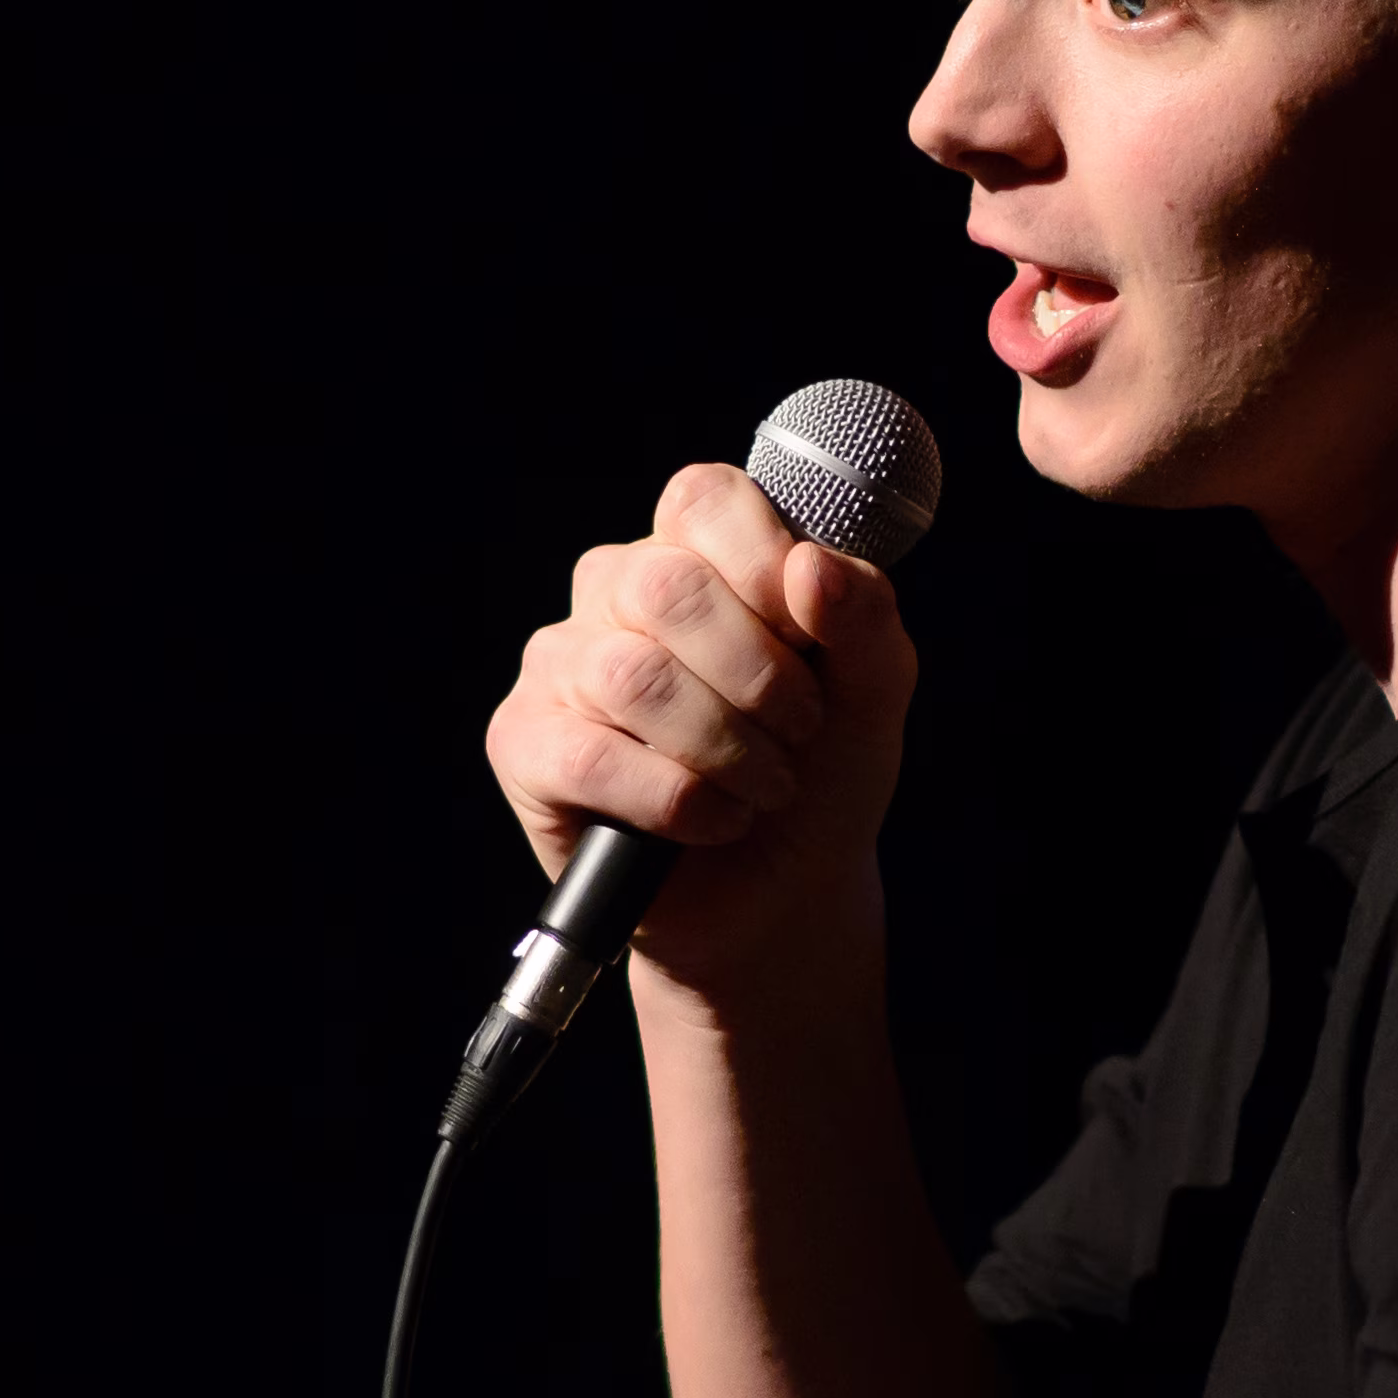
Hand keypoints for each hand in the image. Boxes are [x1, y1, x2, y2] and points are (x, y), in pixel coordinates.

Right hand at [484, 462, 917, 1003]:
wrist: (782, 896)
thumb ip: (864, 616)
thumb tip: (813, 565)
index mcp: (694, 551)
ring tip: (763, 789)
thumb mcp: (873, 691)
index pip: (703, 501)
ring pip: (631, 675)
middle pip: (668, 587)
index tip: (813, 639)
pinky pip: (590, 754)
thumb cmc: (820, 774)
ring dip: (723, 748)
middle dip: (758, 676)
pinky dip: (674, 799)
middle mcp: (614, 592)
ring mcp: (560, 664)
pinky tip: (712, 821)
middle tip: (799, 733)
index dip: (763, 562)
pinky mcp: (524, 742)